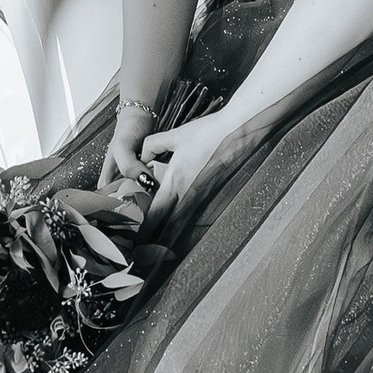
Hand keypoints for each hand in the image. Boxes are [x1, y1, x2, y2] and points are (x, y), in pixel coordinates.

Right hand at [99, 107, 158, 219]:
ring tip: (151, 213)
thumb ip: (129, 165)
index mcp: (108, 176)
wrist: (143, 114)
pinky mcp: (148, 174)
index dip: (109, 210)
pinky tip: (160, 196)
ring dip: (145, 202)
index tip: (119, 221)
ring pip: (138, 196)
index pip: (104, 199)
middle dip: (131, 210)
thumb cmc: (127, 128)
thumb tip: (142, 183)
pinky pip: (150, 187)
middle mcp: (120, 179)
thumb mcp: (122, 147)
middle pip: (123, 201)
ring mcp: (134, 177)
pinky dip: (154, 192)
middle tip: (142, 220)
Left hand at [138, 108, 232, 223]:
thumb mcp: (175, 135)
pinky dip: (180, 218)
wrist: (238, 132)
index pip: (156, 213)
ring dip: (168, 227)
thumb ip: (152, 145)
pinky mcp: (210, 192)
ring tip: (155, 234)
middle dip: (154, 233)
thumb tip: (140, 155)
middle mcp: (189, 194)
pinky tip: (175, 216)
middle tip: (141, 240)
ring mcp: (202, 196)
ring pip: (181, 220)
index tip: (133, 233)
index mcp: (177, 182)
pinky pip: (191, 212)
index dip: (143, 226)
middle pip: (168, 224)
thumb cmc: (209, 133)